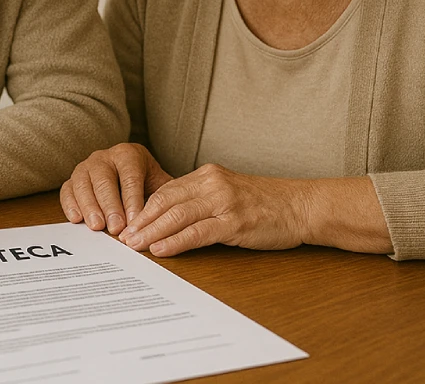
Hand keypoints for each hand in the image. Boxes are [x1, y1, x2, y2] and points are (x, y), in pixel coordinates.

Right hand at [59, 143, 172, 234]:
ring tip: (97, 226)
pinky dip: (70, 204)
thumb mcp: (159, 186)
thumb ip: (161, 199)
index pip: (130, 177)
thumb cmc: (146, 183)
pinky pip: (67, 190)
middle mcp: (104, 157)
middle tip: (115, 228)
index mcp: (128, 154)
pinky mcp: (73, 179)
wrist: (131, 176)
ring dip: (89, 206)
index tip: (134, 222)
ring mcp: (86, 167)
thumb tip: (163, 220)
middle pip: (104, 179)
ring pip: (83, 183)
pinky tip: (77, 219)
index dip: (132, 201)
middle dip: (110, 205)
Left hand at [118, 164, 307, 256]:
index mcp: (207, 175)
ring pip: (177, 216)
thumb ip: (201, 200)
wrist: (302, 206)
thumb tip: (170, 218)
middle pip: (165, 201)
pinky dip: (176, 241)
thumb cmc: (266, 204)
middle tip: (122, 239)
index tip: (127, 224)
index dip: (142, 208)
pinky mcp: (235, 222)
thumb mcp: (228, 193)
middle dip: (140, 221)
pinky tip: (161, 250)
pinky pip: (198, 232)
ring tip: (134, 246)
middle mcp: (212, 183)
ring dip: (151, 232)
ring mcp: (224, 201)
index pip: (165, 191)